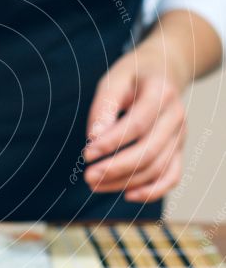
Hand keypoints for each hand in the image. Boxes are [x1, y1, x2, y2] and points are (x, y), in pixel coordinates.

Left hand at [83, 41, 187, 202]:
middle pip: (149, 151)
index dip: (111, 143)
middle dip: (116, 168)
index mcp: (161, 93)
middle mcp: (176, 116)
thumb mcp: (114, 80)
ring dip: (126, 181)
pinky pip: (171, 176)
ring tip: (96, 184)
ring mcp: (180, 135)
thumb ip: (104, 107)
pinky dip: (153, 191)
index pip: (137, 124)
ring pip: (157, 167)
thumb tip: (94, 138)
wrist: (163, 72)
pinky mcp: (178, 149)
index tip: (87, 153)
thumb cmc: (133, 77)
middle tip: (88, 177)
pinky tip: (128, 195)